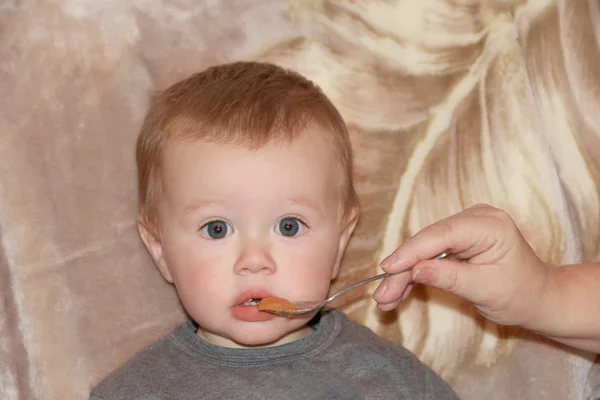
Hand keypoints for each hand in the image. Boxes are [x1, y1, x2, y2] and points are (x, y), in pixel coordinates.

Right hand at [373, 204, 550, 327]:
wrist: (538, 298)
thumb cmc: (520, 294)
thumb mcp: (485, 290)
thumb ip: (450, 277)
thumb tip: (415, 270)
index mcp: (489, 225)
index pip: (441, 234)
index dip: (411, 251)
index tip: (387, 268)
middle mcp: (475, 218)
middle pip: (427, 241)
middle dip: (403, 269)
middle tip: (382, 295)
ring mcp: (465, 226)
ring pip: (423, 248)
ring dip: (404, 274)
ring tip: (385, 299)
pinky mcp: (457, 238)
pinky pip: (429, 253)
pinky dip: (415, 272)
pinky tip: (398, 291)